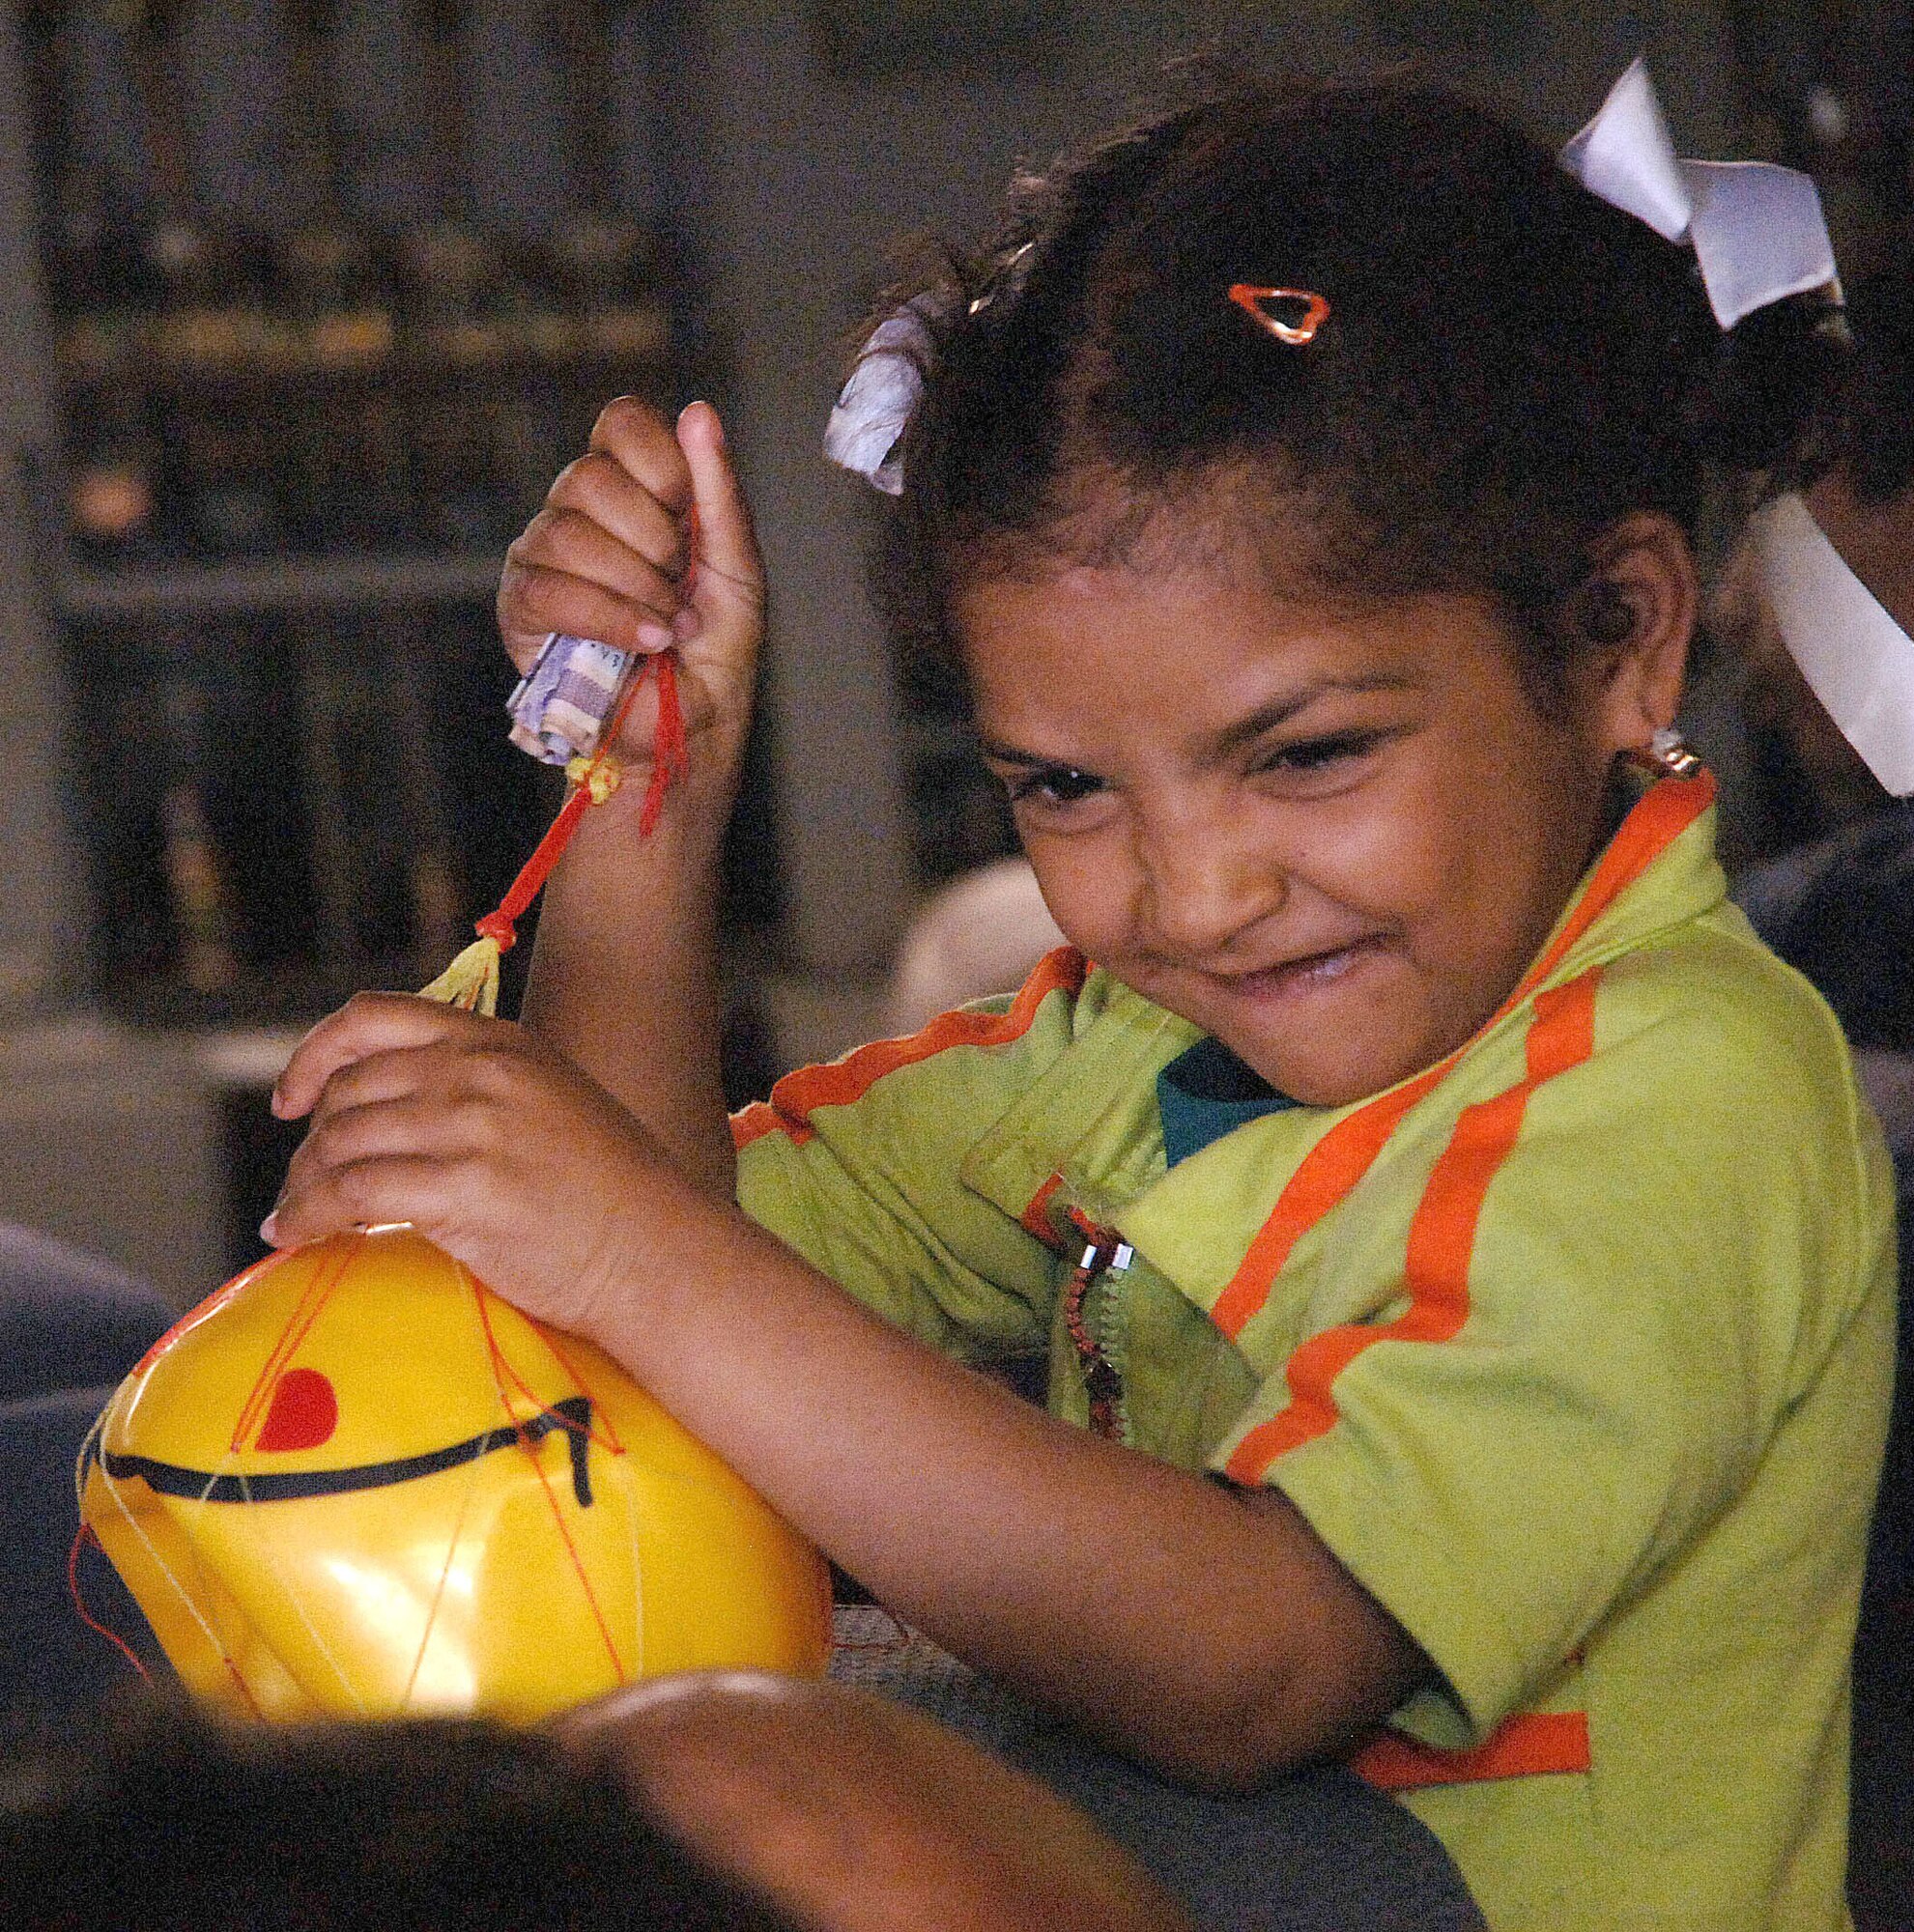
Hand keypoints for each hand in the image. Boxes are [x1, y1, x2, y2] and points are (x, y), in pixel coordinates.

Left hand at [265, 992, 675, 1339]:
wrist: (658, 1252)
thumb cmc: (610, 1195)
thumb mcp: (550, 1104)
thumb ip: (477, 1090)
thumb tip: (387, 1114)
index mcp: (500, 1042)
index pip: (373, 1017)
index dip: (314, 1054)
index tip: (289, 1101)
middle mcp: (482, 1070)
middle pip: (347, 1089)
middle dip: (309, 1141)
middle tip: (301, 1186)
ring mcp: (473, 1126)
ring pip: (339, 1141)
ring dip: (300, 1184)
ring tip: (291, 1218)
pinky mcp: (464, 1188)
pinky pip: (350, 1194)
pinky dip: (306, 1215)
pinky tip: (294, 1237)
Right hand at [497, 398, 763, 776]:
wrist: (690, 730)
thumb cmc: (714, 653)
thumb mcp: (737, 569)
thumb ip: (718, 493)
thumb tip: (698, 411)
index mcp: (633, 491)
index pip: (621, 422)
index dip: (661, 461)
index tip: (690, 515)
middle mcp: (579, 513)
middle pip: (589, 475)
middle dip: (654, 538)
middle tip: (680, 583)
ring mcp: (542, 557)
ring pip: (567, 531)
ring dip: (637, 585)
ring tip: (668, 625)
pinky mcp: (520, 609)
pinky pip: (549, 589)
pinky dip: (610, 618)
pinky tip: (645, 642)